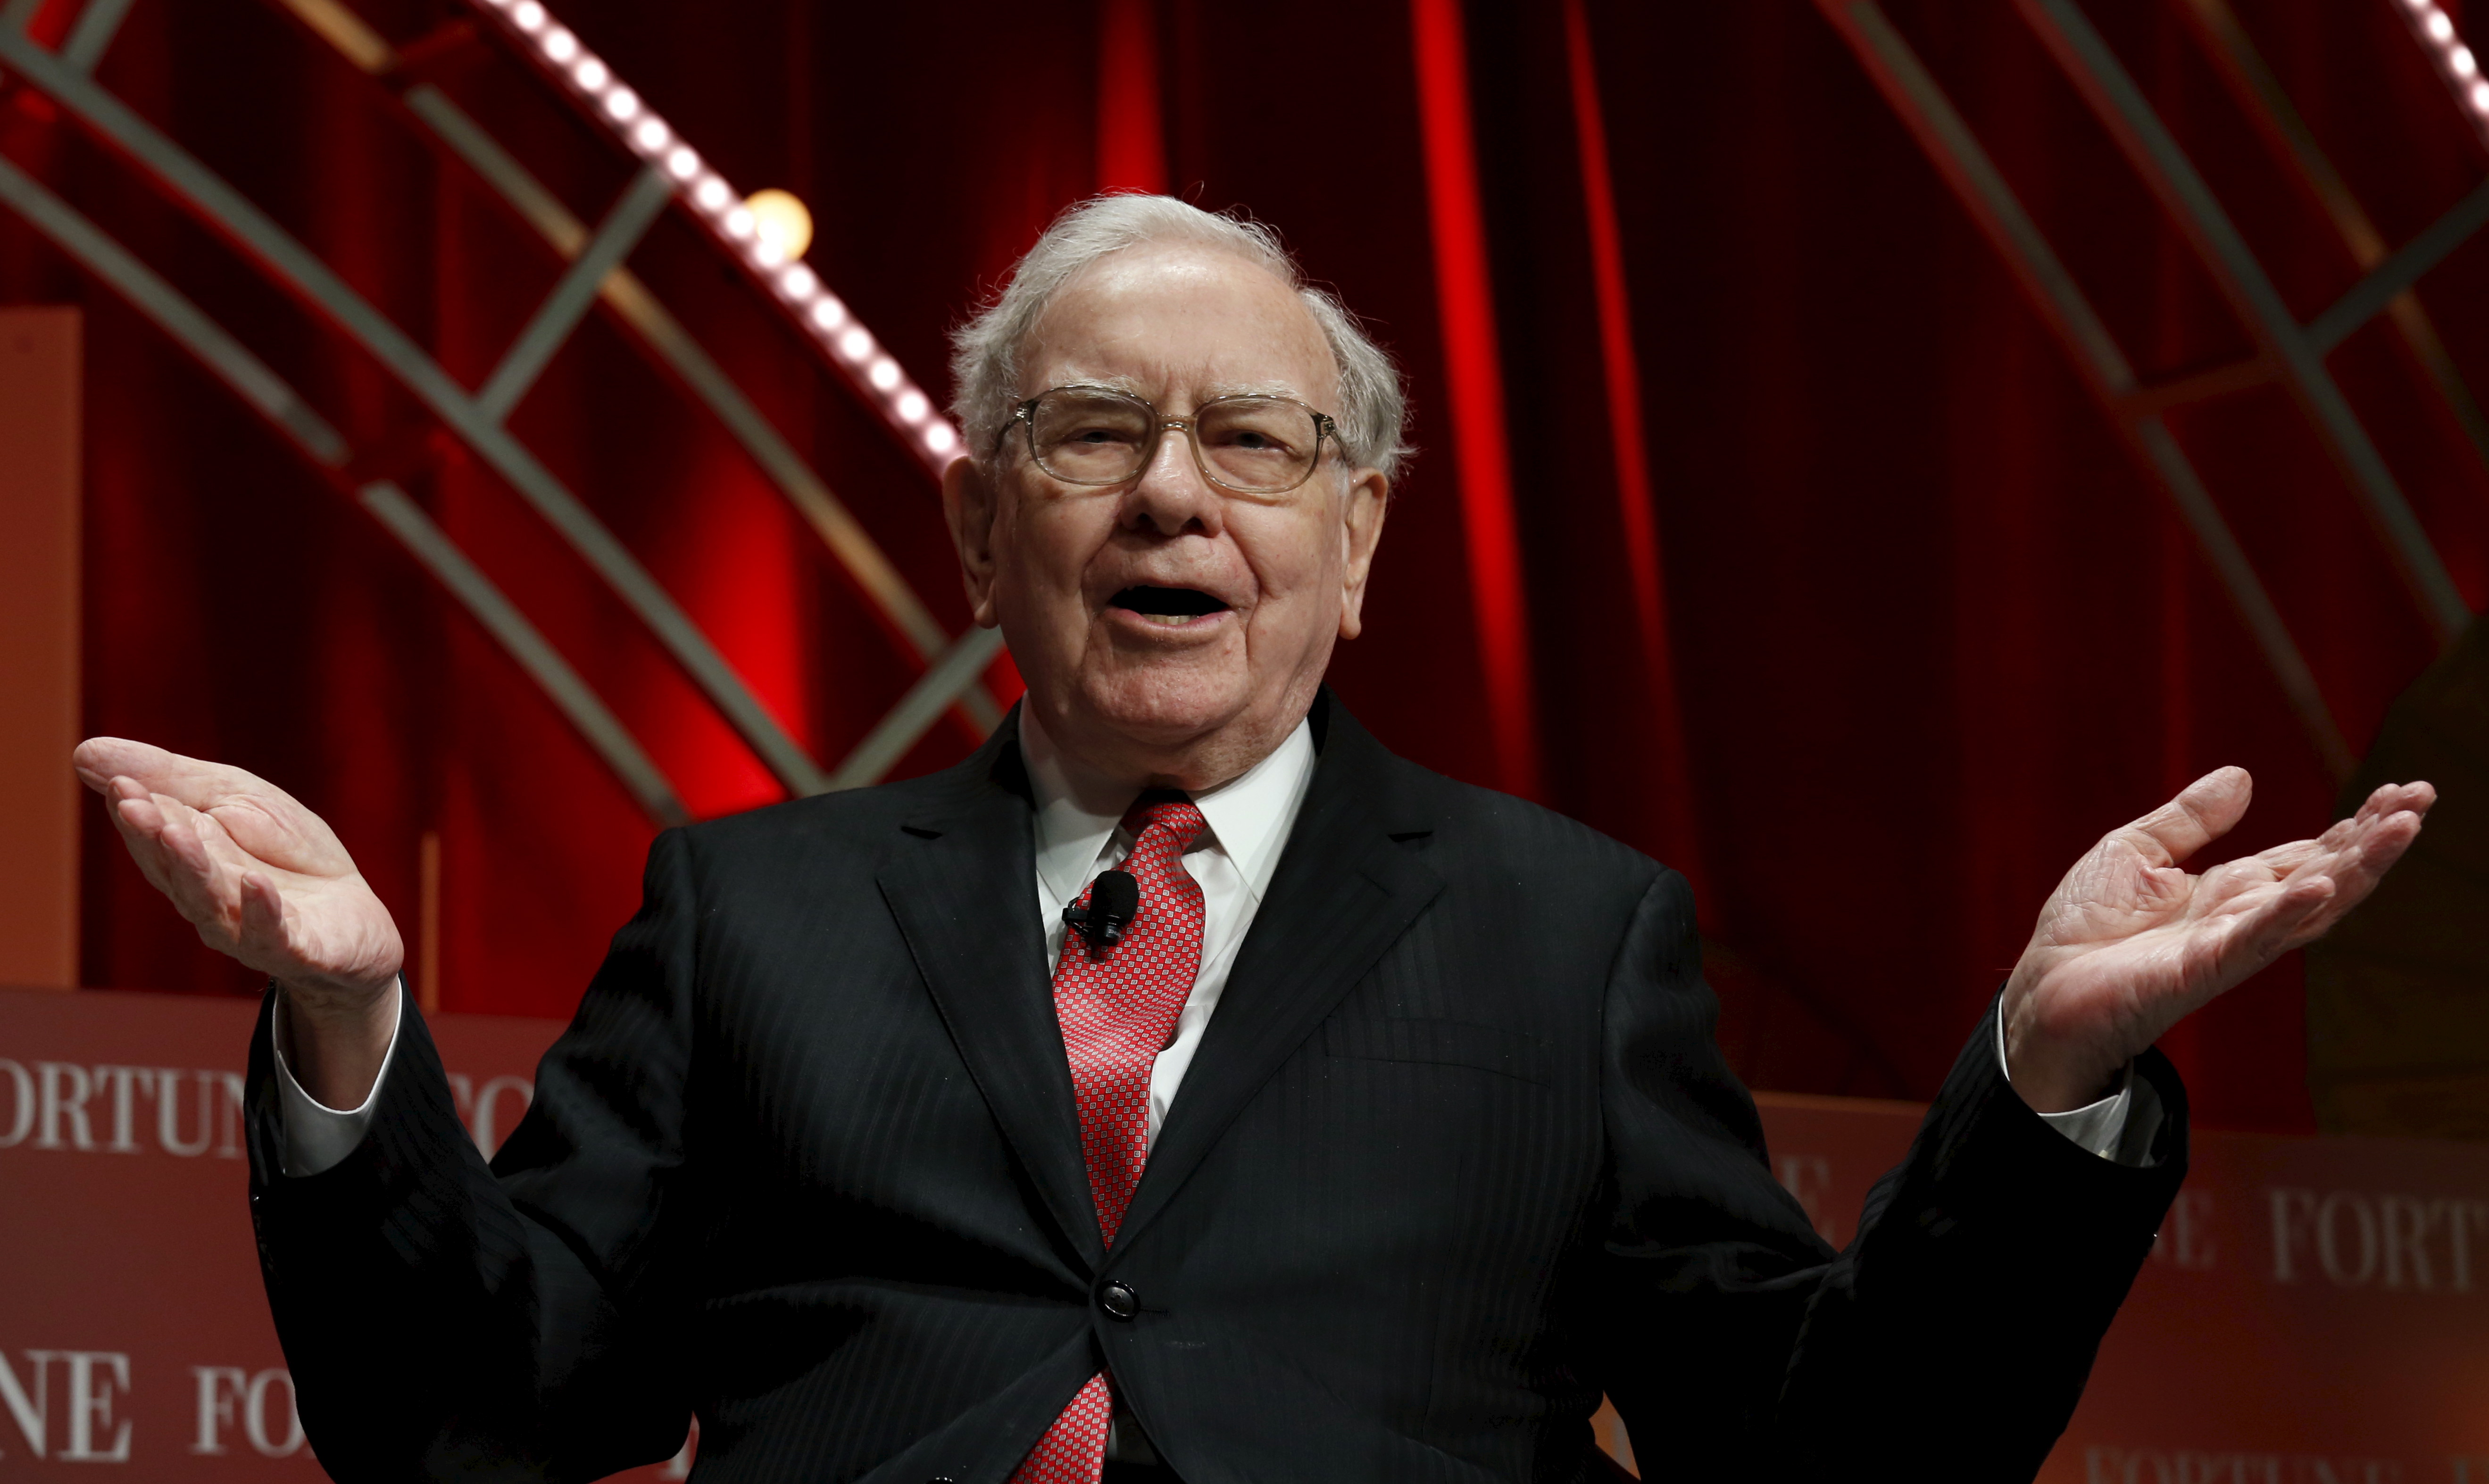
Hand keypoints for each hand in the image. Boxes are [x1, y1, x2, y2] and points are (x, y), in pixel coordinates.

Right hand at [73, 738, 402, 1105]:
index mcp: (189, 862)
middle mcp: (208, 901)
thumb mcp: (236, 798)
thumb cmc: (287, 854)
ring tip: (178, 834)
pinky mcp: (297, 948)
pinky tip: (255, 884)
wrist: (354, 917)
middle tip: (135, 806)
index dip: (136, 812)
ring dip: (193, 869)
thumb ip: (172, 780)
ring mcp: (249, 929)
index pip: (154, 837)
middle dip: (154, 839)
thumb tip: (84, 754)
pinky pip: (274, 935)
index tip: (120, 784)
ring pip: (212, 903)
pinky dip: (262, 911)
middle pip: (175, 870)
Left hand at [2002, 768, 2432, 1111]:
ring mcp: (2228, 946)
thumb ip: (2189, 818)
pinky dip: (2289, 911)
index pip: (2307, 853)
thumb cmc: (2083, 927)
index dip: (2352, 824)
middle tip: (2422, 796)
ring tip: (2402, 828)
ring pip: (2310, 905)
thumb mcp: (2134, 851)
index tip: (2397, 790)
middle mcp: (2242, 918)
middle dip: (2375, 838)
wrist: (2042, 986)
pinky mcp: (2202, 970)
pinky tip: (2324, 884)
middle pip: (2326, 873)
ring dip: (2359, 868)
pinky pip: (2255, 939)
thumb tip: (2242, 776)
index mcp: (2229, 889)